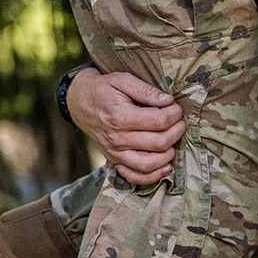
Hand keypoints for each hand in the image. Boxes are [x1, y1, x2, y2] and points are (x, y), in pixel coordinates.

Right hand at [65, 69, 184, 185]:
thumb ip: (146, 90)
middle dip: (177, 131)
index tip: (175, 107)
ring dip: (169, 153)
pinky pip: (135, 177)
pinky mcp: (114, 161)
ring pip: (150, 164)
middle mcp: (117, 139)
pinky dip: (153, 176)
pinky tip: (165, 166)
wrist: (79, 102)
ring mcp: (115, 153)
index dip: (174, 113)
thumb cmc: (104, 89)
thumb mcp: (122, 80)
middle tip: (178, 121)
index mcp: (120, 117)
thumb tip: (169, 100)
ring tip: (172, 139)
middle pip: (159, 143)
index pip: (159, 121)